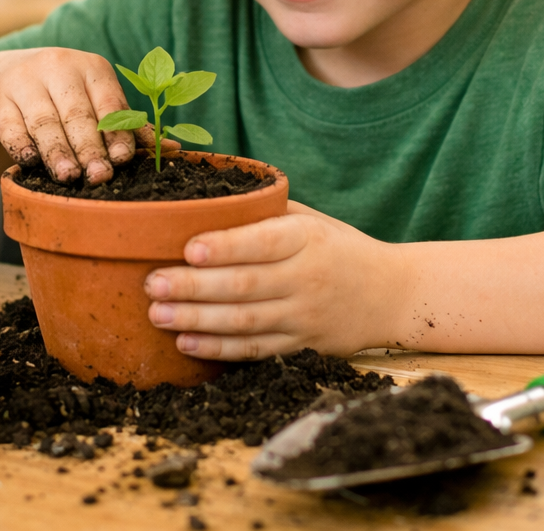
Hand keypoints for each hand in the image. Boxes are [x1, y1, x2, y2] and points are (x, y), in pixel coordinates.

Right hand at [0, 47, 135, 183]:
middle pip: (77, 113)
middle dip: (89, 148)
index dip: (116, 132)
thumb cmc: (64, 95)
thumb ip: (128, 124)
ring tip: (68, 176)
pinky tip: (30, 161)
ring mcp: (24, 81)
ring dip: (57, 151)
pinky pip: (10, 125)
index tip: (122, 159)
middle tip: (99, 176)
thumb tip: (173, 148)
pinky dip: (21, 144)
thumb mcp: (95, 100)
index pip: (109, 102)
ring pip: (44, 121)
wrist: (5, 76)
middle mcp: (58, 67)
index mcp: (92, 68)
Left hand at [143, 200, 395, 359]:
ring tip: (158, 315)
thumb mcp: (310, 218)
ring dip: (197, 320)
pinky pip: (256, 350)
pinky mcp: (301, 345)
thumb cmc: (338, 246)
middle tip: (152, 284)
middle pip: (244, 285)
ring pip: (245, 321)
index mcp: (306, 238)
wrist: (391, 293)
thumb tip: (206, 194)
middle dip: (193, 287)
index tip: (188, 248)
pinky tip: (187, 344)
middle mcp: (306, 277)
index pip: (262, 242)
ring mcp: (304, 315)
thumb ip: (265, 210)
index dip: (225, 247)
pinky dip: (220, 349)